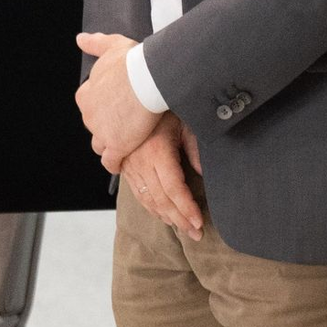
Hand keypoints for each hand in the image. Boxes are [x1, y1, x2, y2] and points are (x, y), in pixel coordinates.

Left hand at [74, 32, 161, 173]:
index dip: (103, 109)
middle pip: (94, 127)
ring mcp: (100, 132)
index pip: (89, 106)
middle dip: (107, 127)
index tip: (116, 107)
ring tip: (126, 143)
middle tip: (125, 124)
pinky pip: (111, 162)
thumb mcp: (110, 46)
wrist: (146, 78)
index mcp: (86, 94)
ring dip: (110, 146)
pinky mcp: (116, 146)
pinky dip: (116, 163)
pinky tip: (124, 161)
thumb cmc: (131, 61)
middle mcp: (88, 115)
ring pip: (100, 145)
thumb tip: (80, 39)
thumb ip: (94, 44)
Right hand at [121, 114, 203, 239]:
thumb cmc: (161, 106)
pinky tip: (162, 214)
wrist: (135, 93)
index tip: (199, 221)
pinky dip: (150, 206)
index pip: (174, 188)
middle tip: (195, 234)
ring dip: (166, 216)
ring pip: (148, 198)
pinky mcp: (126, 164)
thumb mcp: (184, 123)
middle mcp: (141, 160)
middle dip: (180, 219)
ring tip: (182, 228)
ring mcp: (131, 163)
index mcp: (157, 151)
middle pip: (161, 198)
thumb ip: (194, 148)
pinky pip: (137, 191)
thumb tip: (201, 173)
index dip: (186, 208)